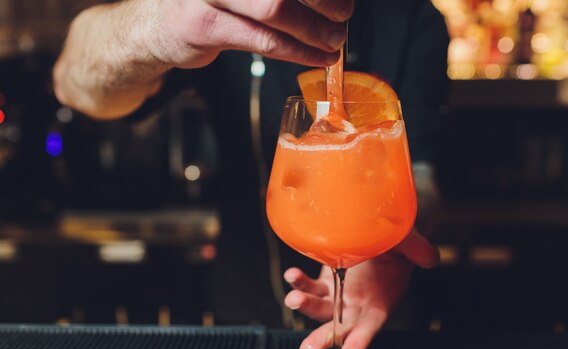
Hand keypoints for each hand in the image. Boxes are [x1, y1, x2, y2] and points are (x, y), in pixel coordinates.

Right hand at [143, 0, 352, 67]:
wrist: (157, 27)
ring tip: (335, 41)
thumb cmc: (209, 4)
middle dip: (324, 1)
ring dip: (315, 30)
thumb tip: (331, 0)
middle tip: (343, 15)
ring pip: (276, 9)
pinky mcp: (206, 26)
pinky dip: (298, 51)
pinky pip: (264, 41)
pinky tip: (316, 57)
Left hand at [283, 228, 438, 348]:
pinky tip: (292, 276)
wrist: (381, 233)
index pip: (371, 325)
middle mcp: (360, 304)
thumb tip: (430, 258)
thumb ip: (418, 249)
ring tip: (293, 299)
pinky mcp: (327, 282)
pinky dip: (300, 285)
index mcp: (382, 300)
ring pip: (321, 308)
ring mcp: (341, 294)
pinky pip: (311, 288)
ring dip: (306, 306)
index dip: (360, 342)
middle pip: (341, 326)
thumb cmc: (397, 239)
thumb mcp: (408, 241)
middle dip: (323, 339)